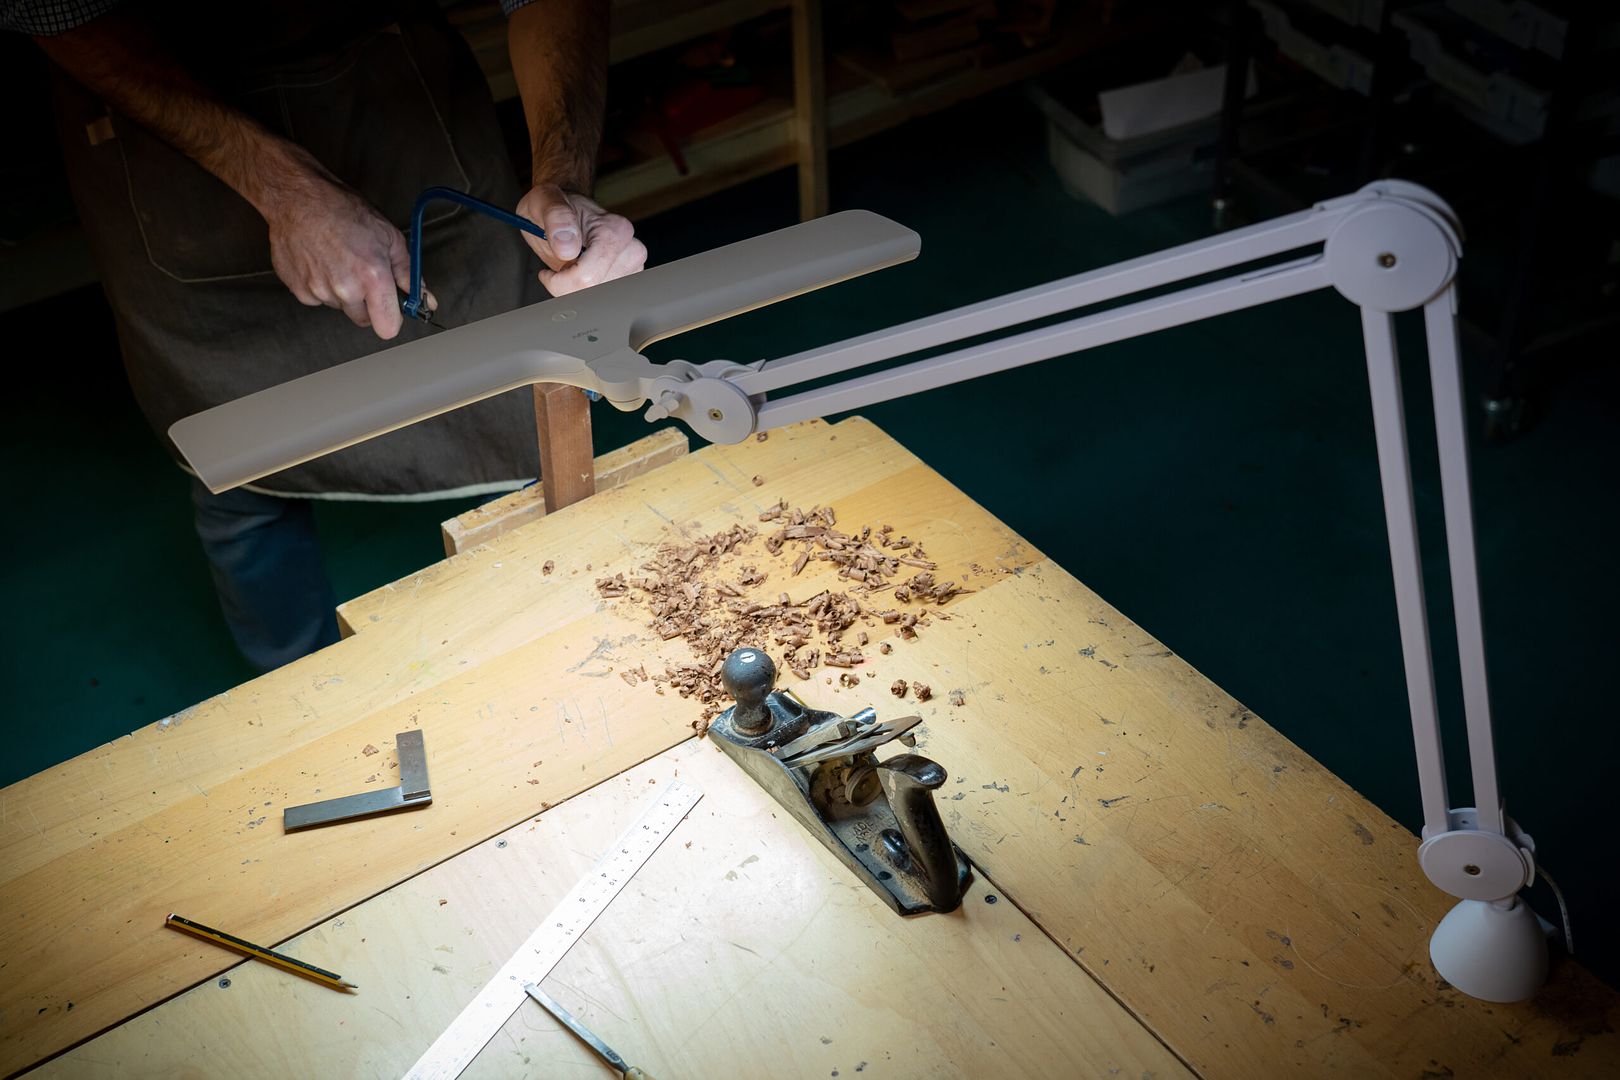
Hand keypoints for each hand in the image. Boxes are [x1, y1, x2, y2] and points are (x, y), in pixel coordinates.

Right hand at [265, 176, 432, 339]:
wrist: (297, 198)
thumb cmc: (342, 210)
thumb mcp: (388, 236)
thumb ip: (408, 274)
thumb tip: (427, 299)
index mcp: (372, 277)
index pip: (388, 327)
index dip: (391, 319)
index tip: (391, 308)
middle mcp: (346, 289)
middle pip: (363, 318)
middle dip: (366, 302)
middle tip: (360, 272)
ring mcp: (319, 291)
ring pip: (340, 306)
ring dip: (342, 292)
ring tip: (337, 260)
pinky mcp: (299, 290)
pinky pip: (317, 299)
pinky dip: (320, 286)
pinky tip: (320, 262)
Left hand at [515, 183, 645, 295]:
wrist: (567, 209)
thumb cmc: (557, 204)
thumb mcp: (545, 200)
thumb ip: (556, 218)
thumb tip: (567, 248)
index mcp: (615, 230)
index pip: (587, 278)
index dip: (560, 281)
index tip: (548, 271)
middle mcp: (630, 250)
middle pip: (593, 291)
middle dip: (568, 285)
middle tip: (560, 265)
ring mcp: (633, 266)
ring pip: (597, 298)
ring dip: (576, 288)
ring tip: (571, 265)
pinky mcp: (629, 278)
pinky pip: (601, 298)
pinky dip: (584, 291)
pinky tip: (580, 273)